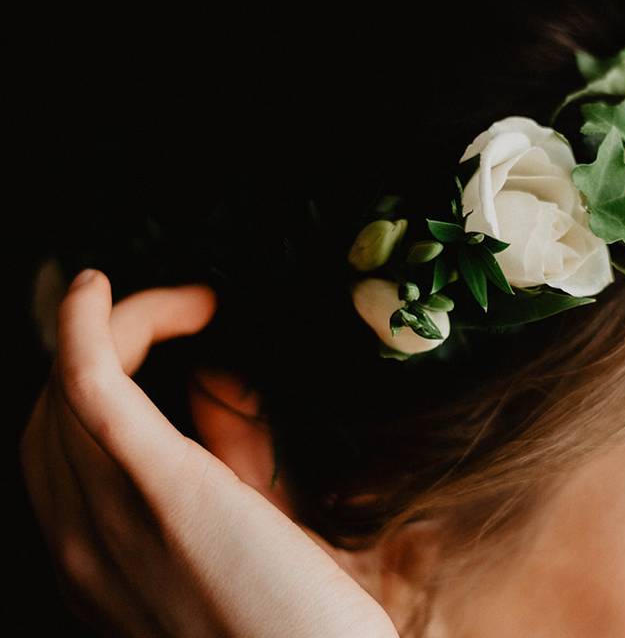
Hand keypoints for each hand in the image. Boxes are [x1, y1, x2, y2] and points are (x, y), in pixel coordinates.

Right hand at [19, 269, 398, 637]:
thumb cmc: (300, 620)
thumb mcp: (246, 537)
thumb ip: (226, 466)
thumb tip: (226, 388)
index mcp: (98, 563)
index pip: (60, 447)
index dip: (100, 379)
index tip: (171, 342)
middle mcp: (83, 545)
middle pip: (54, 412)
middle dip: (110, 344)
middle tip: (187, 314)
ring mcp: (111, 518)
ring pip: (70, 391)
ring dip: (120, 326)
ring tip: (180, 301)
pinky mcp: (162, 490)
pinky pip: (92, 388)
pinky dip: (87, 330)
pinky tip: (99, 291)